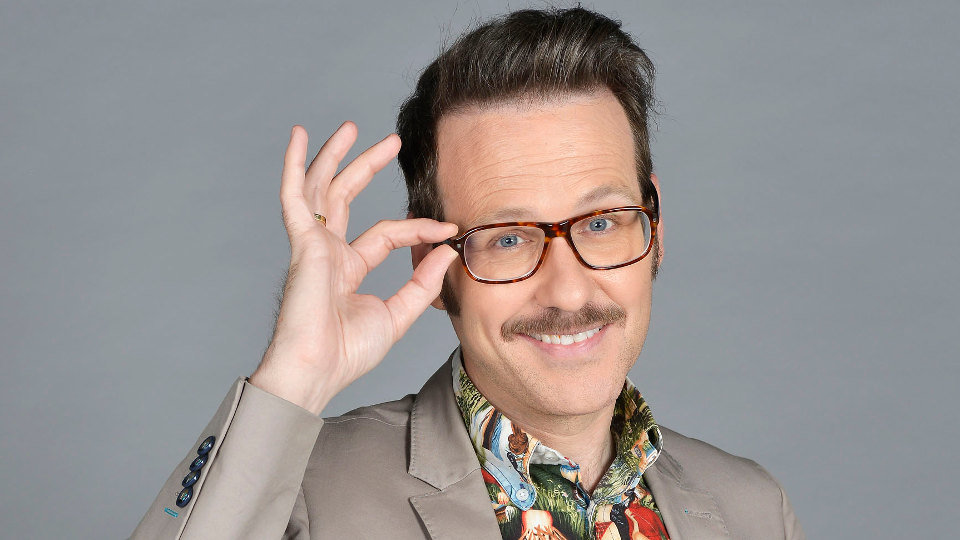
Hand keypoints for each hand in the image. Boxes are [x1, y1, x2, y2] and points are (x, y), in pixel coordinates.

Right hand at [249, 123, 457, 414]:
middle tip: (392, 143)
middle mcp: (329, 253)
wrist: (316, 369)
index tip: (448, 228)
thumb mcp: (398, 315)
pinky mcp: (303, 243)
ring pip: (323, 189)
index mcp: (348, 270)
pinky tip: (298, 136)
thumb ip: (422, 283)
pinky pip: (295, 197)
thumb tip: (447, 251)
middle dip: (368, 168)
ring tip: (353, 127)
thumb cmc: (348, 353)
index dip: (418, 228)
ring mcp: (313, 246)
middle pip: (348, 199)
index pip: (386, 234)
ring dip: (336, 157)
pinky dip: (294, 166)